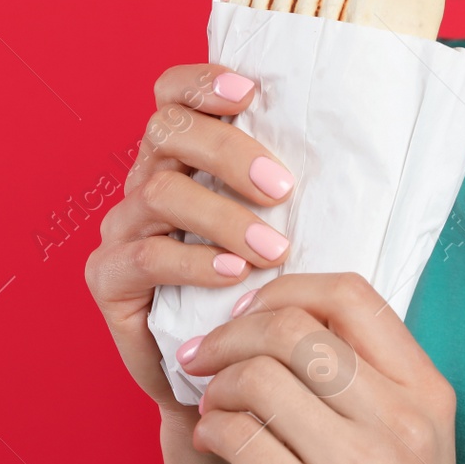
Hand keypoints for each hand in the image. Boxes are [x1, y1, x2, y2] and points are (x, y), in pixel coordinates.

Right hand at [84, 63, 297, 417]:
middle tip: (281, 188)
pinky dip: (194, 262)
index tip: (249, 93)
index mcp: (180, 157)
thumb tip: (357, 148)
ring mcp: (121, 229)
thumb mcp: (279, 230)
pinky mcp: (107, 279)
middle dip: (227, 152)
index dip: (203, 82)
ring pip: (160, 192)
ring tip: (273, 248)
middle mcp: (144, 182)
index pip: (172, 94)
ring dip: (222, 215)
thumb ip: (289, 190)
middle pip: (166, 132)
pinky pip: (145, 258)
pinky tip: (233, 274)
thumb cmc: (259, 296)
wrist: (221, 381)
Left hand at [179, 271, 464, 463]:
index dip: (285, 290)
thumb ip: (369, 377)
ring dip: (217, 383)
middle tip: (204, 355)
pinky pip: (237, 435)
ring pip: (257, 376)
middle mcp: (398, 421)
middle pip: (292, 327)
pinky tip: (216, 441)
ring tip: (214, 404)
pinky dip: (212, 428)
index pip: (349, 293)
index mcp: (426, 392)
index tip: (250, 314)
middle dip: (231, 333)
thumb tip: (283, 317)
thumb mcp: (415, 438)